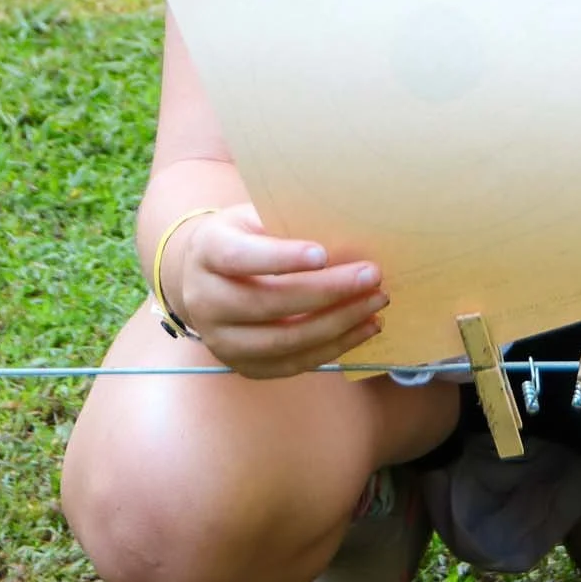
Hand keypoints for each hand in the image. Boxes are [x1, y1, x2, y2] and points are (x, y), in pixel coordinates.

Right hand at [168, 203, 388, 378]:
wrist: (205, 275)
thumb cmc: (245, 236)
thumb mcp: (256, 216)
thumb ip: (288, 222)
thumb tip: (347, 232)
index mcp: (208, 252)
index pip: (241, 258)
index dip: (281, 258)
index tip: (323, 253)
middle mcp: (205, 300)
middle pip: (268, 303)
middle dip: (327, 292)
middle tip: (371, 276)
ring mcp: (221, 339)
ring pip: (283, 340)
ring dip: (337, 324)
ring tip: (375, 303)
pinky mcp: (243, 365)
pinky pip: (292, 364)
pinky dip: (333, 348)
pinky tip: (363, 328)